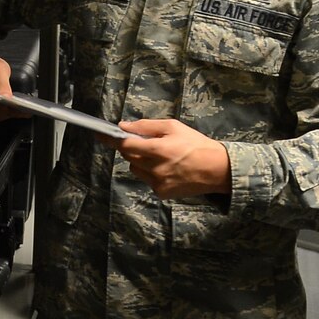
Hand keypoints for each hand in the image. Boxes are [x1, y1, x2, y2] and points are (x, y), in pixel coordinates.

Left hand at [113, 117, 229, 197]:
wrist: (218, 169)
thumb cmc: (196, 144)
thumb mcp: (173, 127)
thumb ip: (146, 126)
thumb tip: (124, 126)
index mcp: (158, 150)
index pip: (126, 144)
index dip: (112, 139)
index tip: (100, 135)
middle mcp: (155, 168)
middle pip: (129, 156)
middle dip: (132, 148)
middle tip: (147, 143)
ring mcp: (158, 182)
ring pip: (136, 169)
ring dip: (141, 161)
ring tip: (161, 156)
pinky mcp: (161, 192)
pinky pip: (147, 179)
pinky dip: (151, 173)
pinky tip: (167, 169)